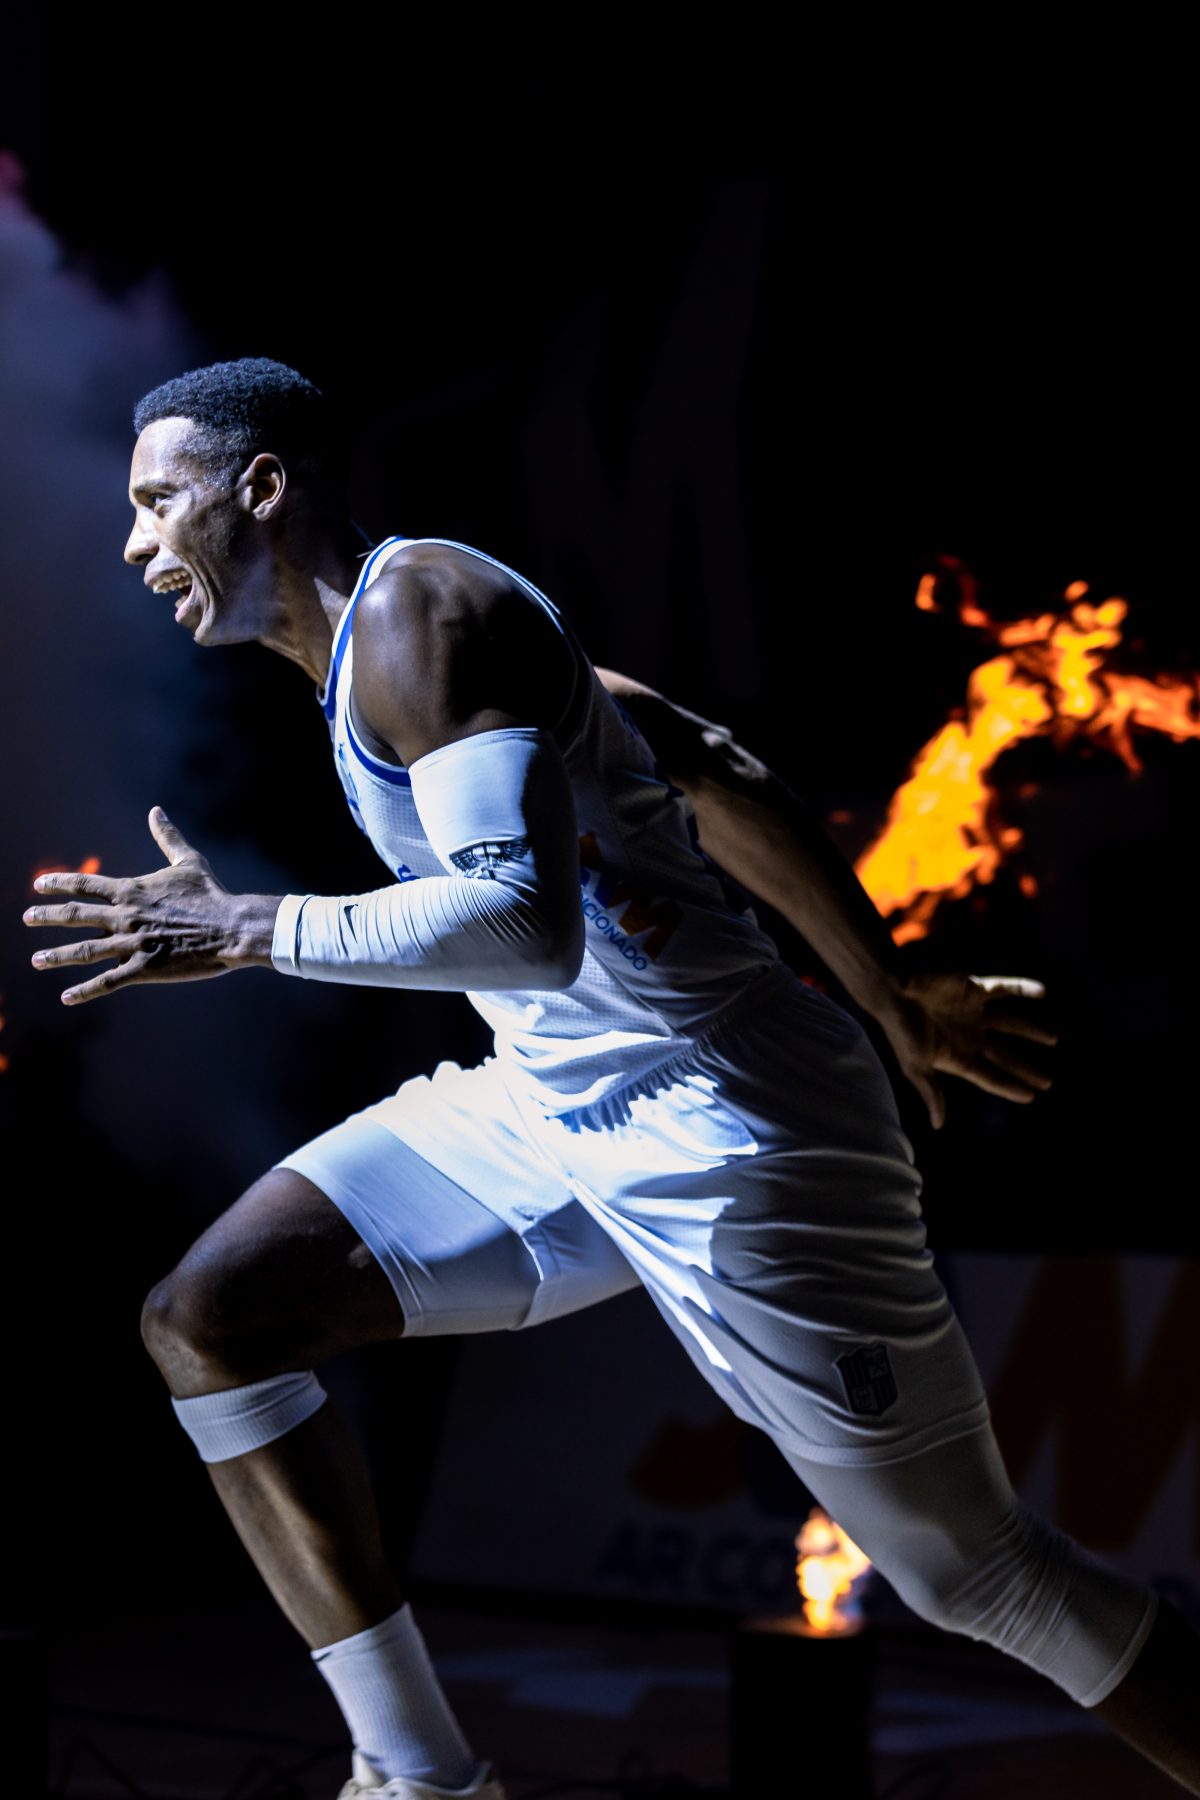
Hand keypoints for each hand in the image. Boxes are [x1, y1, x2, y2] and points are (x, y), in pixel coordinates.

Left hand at [23, 808, 278, 1005]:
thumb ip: (167, 837)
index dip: (59, 884)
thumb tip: (156, 811)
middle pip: (75, 916)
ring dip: (56, 956)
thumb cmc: (212, 894)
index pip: (85, 885)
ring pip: (84, 951)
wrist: (231, 928)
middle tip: (27, 917)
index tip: (39, 885)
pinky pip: (107, 982)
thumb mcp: (188, 861)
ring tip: (36, 960)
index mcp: (131, 890)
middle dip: (46, 916)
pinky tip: (66, 997)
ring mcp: (132, 944)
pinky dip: (84, 991)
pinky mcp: (144, 969)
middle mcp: (124, 916)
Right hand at [874, 971, 1057, 1130]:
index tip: (1032, 1097)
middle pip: (1004, 1056)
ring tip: (1054, 1039)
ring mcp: (972, 1012)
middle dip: (1024, 1068)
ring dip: (1032, 1031)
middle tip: (1048, 1082)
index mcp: (956, 1057)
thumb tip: (938, 1126)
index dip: (1010, 1087)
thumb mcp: (916, 1065)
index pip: (989, 1077)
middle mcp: (967, 1036)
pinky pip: (1005, 989)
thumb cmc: (901, 1028)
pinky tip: (1042, 992)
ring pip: (1010, 1024)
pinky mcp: (974, 988)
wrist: (894, 987)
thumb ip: (931, 1093)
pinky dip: (1023, 989)